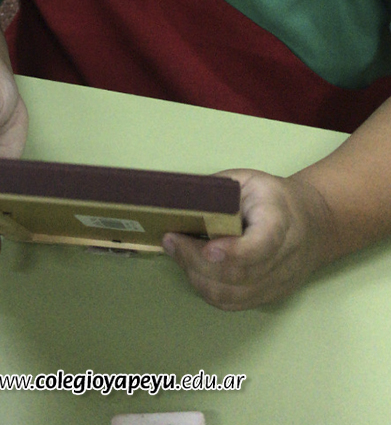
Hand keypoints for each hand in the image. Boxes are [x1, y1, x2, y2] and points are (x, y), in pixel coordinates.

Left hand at [162, 169, 336, 309]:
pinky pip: (233, 303)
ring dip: (197, 276)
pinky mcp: (269, 296)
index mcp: (281, 221)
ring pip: (233, 295)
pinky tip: (192, 269)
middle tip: (171, 241)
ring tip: (177, 252)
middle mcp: (284, 258)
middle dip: (197, 260)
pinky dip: (207, 289)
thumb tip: (179, 204)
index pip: (263, 243)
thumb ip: (217, 192)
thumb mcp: (246, 180)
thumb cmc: (272, 197)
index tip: (209, 248)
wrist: (314, 223)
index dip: (236, 251)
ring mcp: (278, 282)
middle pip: (240, 274)